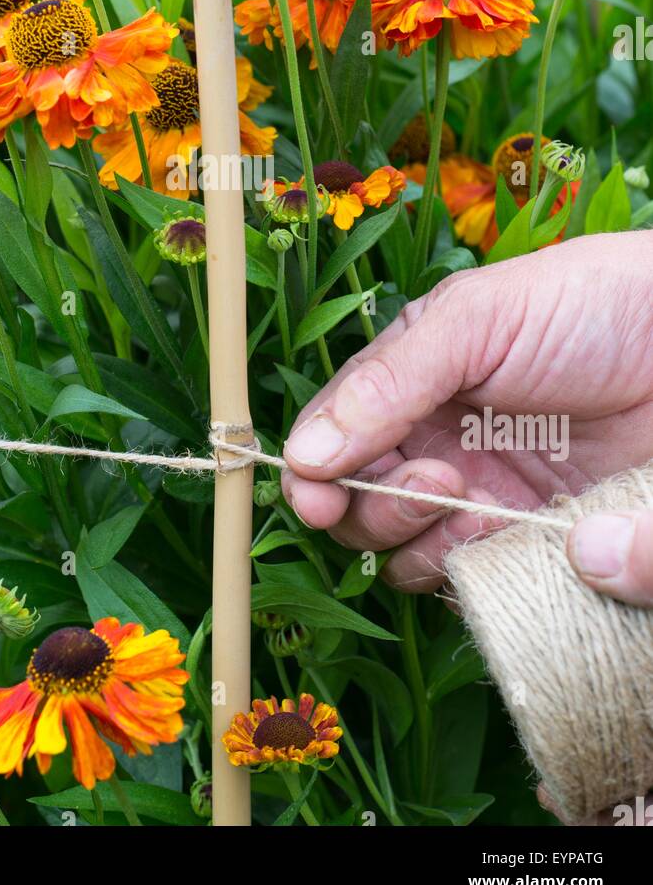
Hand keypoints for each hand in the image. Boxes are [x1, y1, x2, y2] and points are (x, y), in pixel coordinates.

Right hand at [282, 233, 652, 593]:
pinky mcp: (526, 538)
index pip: (328, 438)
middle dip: (372, 506)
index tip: (318, 495)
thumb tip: (303, 455)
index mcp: (406, 381)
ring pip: (403, 552)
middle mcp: (432, 441)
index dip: (313, 474)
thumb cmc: (581, 307)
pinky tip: (501, 528)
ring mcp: (478, 493)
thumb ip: (387, 382)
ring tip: (468, 499)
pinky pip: (470, 577)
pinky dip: (466, 566)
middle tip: (434, 482)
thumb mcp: (474, 321)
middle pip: (356, 506)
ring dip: (417, 539)